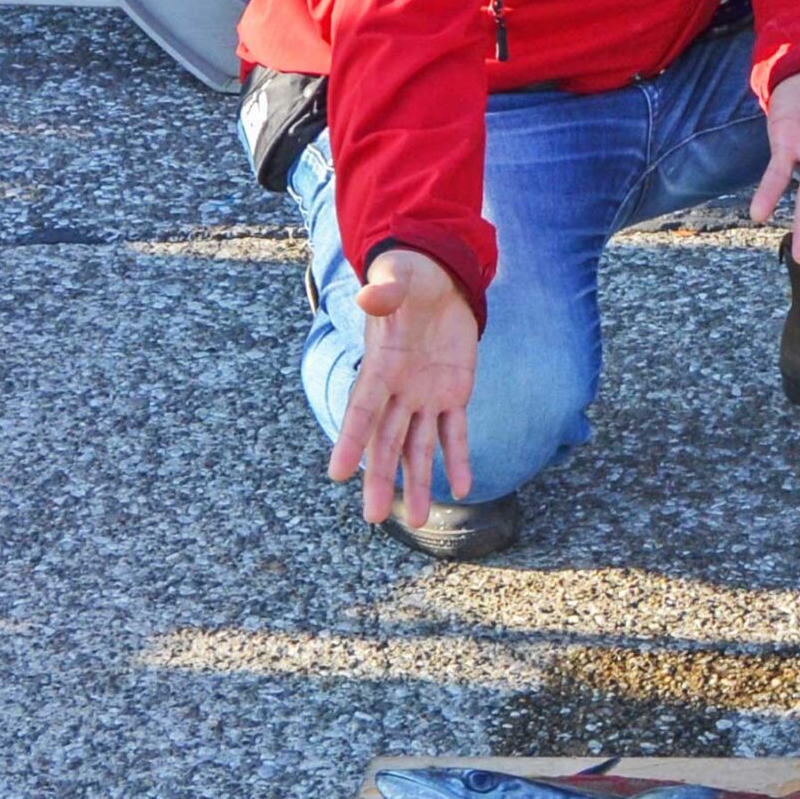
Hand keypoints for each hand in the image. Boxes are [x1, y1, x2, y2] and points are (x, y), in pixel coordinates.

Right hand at [328, 249, 479, 527]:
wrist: (438, 279)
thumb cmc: (409, 276)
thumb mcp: (399, 277)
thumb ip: (386, 290)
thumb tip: (372, 295)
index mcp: (381, 365)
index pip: (362, 409)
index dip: (349, 440)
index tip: (336, 473)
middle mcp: (398, 389)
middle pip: (386, 441)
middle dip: (380, 478)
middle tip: (374, 517)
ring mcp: (425, 395)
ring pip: (418, 447)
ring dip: (416, 482)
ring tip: (418, 522)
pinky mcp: (454, 393)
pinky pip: (455, 432)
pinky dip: (458, 460)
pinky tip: (463, 489)